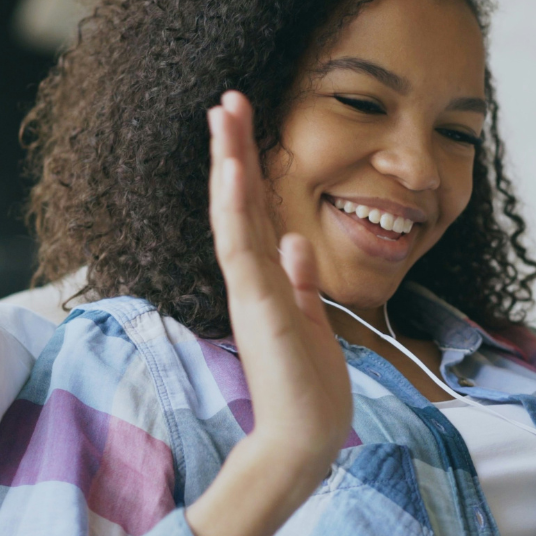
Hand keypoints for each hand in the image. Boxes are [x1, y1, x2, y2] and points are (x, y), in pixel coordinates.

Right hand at [204, 91, 352, 461]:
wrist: (306, 437)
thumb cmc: (308, 387)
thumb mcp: (311, 320)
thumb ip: (300, 281)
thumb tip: (295, 242)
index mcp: (266, 280)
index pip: (251, 211)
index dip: (246, 166)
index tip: (242, 122)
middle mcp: (252, 279)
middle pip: (237, 202)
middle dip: (232, 149)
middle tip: (226, 99)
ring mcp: (251, 291)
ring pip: (233, 215)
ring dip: (229, 163)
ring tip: (223, 115)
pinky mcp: (258, 308)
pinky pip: (240, 250)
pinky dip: (233, 209)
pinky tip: (231, 171)